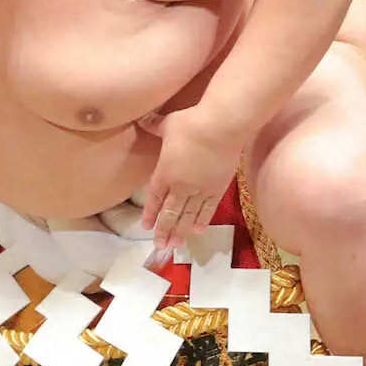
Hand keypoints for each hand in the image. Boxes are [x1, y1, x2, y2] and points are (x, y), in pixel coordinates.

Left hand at [140, 108, 244, 255]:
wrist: (222, 126)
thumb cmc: (192, 123)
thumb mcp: (168, 124)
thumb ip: (154, 125)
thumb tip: (142, 118)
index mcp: (164, 172)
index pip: (154, 197)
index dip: (150, 213)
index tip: (146, 226)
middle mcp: (180, 186)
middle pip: (170, 213)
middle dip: (164, 230)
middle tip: (160, 246)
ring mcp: (200, 189)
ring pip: (188, 216)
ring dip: (181, 231)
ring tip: (176, 245)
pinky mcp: (218, 188)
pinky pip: (208, 209)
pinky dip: (202, 221)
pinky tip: (198, 231)